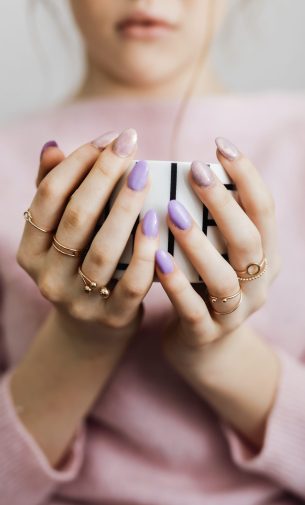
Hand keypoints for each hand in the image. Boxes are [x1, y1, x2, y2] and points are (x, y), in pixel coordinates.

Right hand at [12, 129, 159, 466]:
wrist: (92, 329)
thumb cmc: (78, 267)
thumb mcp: (60, 236)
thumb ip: (54, 193)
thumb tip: (53, 147)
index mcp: (30, 250)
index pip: (48, 197)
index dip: (77, 162)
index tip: (109, 138)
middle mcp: (48, 276)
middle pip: (76, 218)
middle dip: (104, 175)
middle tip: (130, 144)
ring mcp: (79, 300)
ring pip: (103, 249)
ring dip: (125, 207)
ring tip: (144, 174)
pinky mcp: (112, 317)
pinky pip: (131, 283)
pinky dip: (144, 251)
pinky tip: (156, 220)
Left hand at [155, 138, 280, 445]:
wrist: (204, 346)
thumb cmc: (206, 285)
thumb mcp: (219, 253)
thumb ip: (212, 223)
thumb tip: (186, 174)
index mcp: (265, 257)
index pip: (265, 211)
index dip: (247, 177)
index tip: (221, 145)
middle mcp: (256, 284)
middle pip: (249, 241)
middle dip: (224, 204)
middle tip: (195, 171)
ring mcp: (233, 314)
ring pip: (223, 278)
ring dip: (199, 243)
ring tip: (172, 212)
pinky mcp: (205, 334)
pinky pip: (193, 310)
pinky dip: (177, 284)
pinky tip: (157, 258)